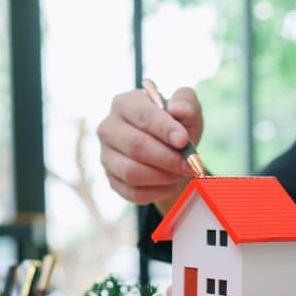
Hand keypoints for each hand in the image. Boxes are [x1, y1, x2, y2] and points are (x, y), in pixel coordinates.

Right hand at [97, 86, 203, 209]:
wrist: (168, 152)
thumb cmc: (176, 126)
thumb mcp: (187, 110)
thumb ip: (186, 103)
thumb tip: (177, 109)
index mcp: (124, 104)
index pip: (142, 115)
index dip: (164, 129)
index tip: (183, 141)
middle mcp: (109, 129)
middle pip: (136, 146)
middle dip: (167, 158)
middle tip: (189, 164)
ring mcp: (106, 156)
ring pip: (132, 172)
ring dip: (162, 176)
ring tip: (180, 174)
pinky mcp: (112, 180)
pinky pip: (133, 192)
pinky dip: (157, 192)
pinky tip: (171, 185)